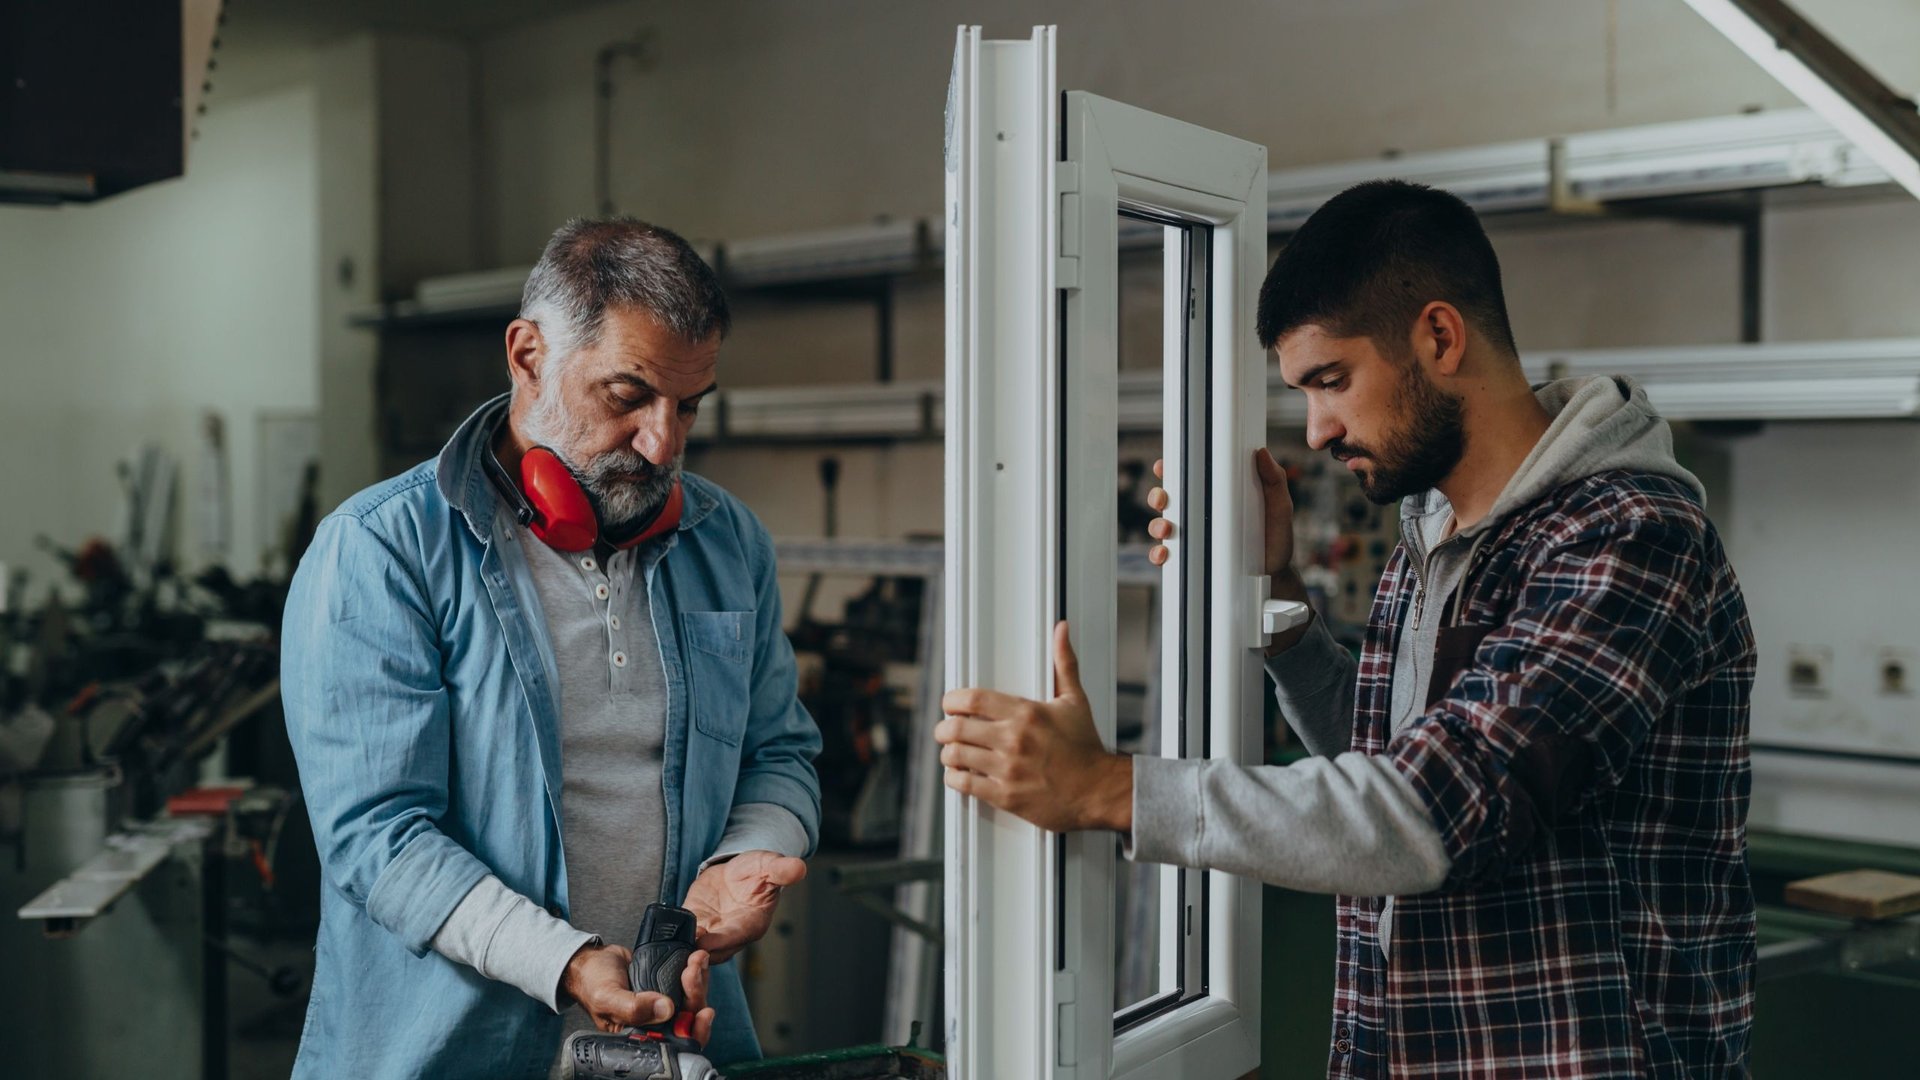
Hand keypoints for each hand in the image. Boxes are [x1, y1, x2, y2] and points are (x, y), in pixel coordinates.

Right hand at [561, 941, 715, 1044]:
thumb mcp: (606, 998)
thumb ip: (633, 1008)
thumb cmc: (592, 983)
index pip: (676, 1042)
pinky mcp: (668, 985)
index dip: (694, 1030)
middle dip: (697, 994)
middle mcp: (655, 1022)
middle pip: (690, 1017)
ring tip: (696, 958)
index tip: (703, 1012)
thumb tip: (665, 1009)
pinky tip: (695, 956)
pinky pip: (688, 982)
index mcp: (642, 1034)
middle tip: (692, 971)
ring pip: (693, 998)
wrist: (592, 960)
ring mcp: (663, 1003)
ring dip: (699, 979)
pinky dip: (696, 970)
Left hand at [682, 851, 805, 962]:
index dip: (721, 939)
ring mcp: (712, 933)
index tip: (704, 938)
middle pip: (714, 951)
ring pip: (697, 949)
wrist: (736, 870)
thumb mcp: (768, 864)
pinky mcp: (694, 927)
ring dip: (684, 948)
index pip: (736, 936)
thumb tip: (799, 867)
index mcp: (752, 924)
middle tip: (683, 945)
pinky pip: (683, 937)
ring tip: (672, 942)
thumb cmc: (755, 870)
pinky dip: (673, 939)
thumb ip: (781, 869)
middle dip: (698, 951)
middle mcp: (732, 935)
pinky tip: (664, 935)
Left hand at [935, 621, 1132, 833]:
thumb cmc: (1085, 747)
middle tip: (946, 730)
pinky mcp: (1006, 796)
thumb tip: (1061, 630)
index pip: (972, 700)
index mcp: (1026, 714)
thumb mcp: (1075, 700)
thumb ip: (1063, 663)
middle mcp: (1014, 740)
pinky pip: (964, 785)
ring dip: (947, 753)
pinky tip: (959, 774)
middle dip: (943, 728)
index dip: (951, 700)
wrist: (1098, 789)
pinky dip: (954, 779)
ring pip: (955, 756)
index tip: (950, 704)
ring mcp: (1008, 769)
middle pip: (956, 728)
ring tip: (952, 752)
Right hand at [1147, 449, 1296, 574]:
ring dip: (1157, 525)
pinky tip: (1166, 553)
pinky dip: (1160, 553)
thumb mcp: (1279, 506)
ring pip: (1162, 526)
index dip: (1171, 470)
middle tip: (1163, 498)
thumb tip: (1262, 452)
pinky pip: (1168, 555)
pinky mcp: (1192, 559)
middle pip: (1167, 500)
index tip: (1164, 466)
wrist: (1276, 573)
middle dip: (1157, 496)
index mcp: (1216, 496)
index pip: (1188, 478)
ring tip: (1167, 528)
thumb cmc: (1275, 538)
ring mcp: (1194, 537)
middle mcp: (1200, 514)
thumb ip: (1274, 480)